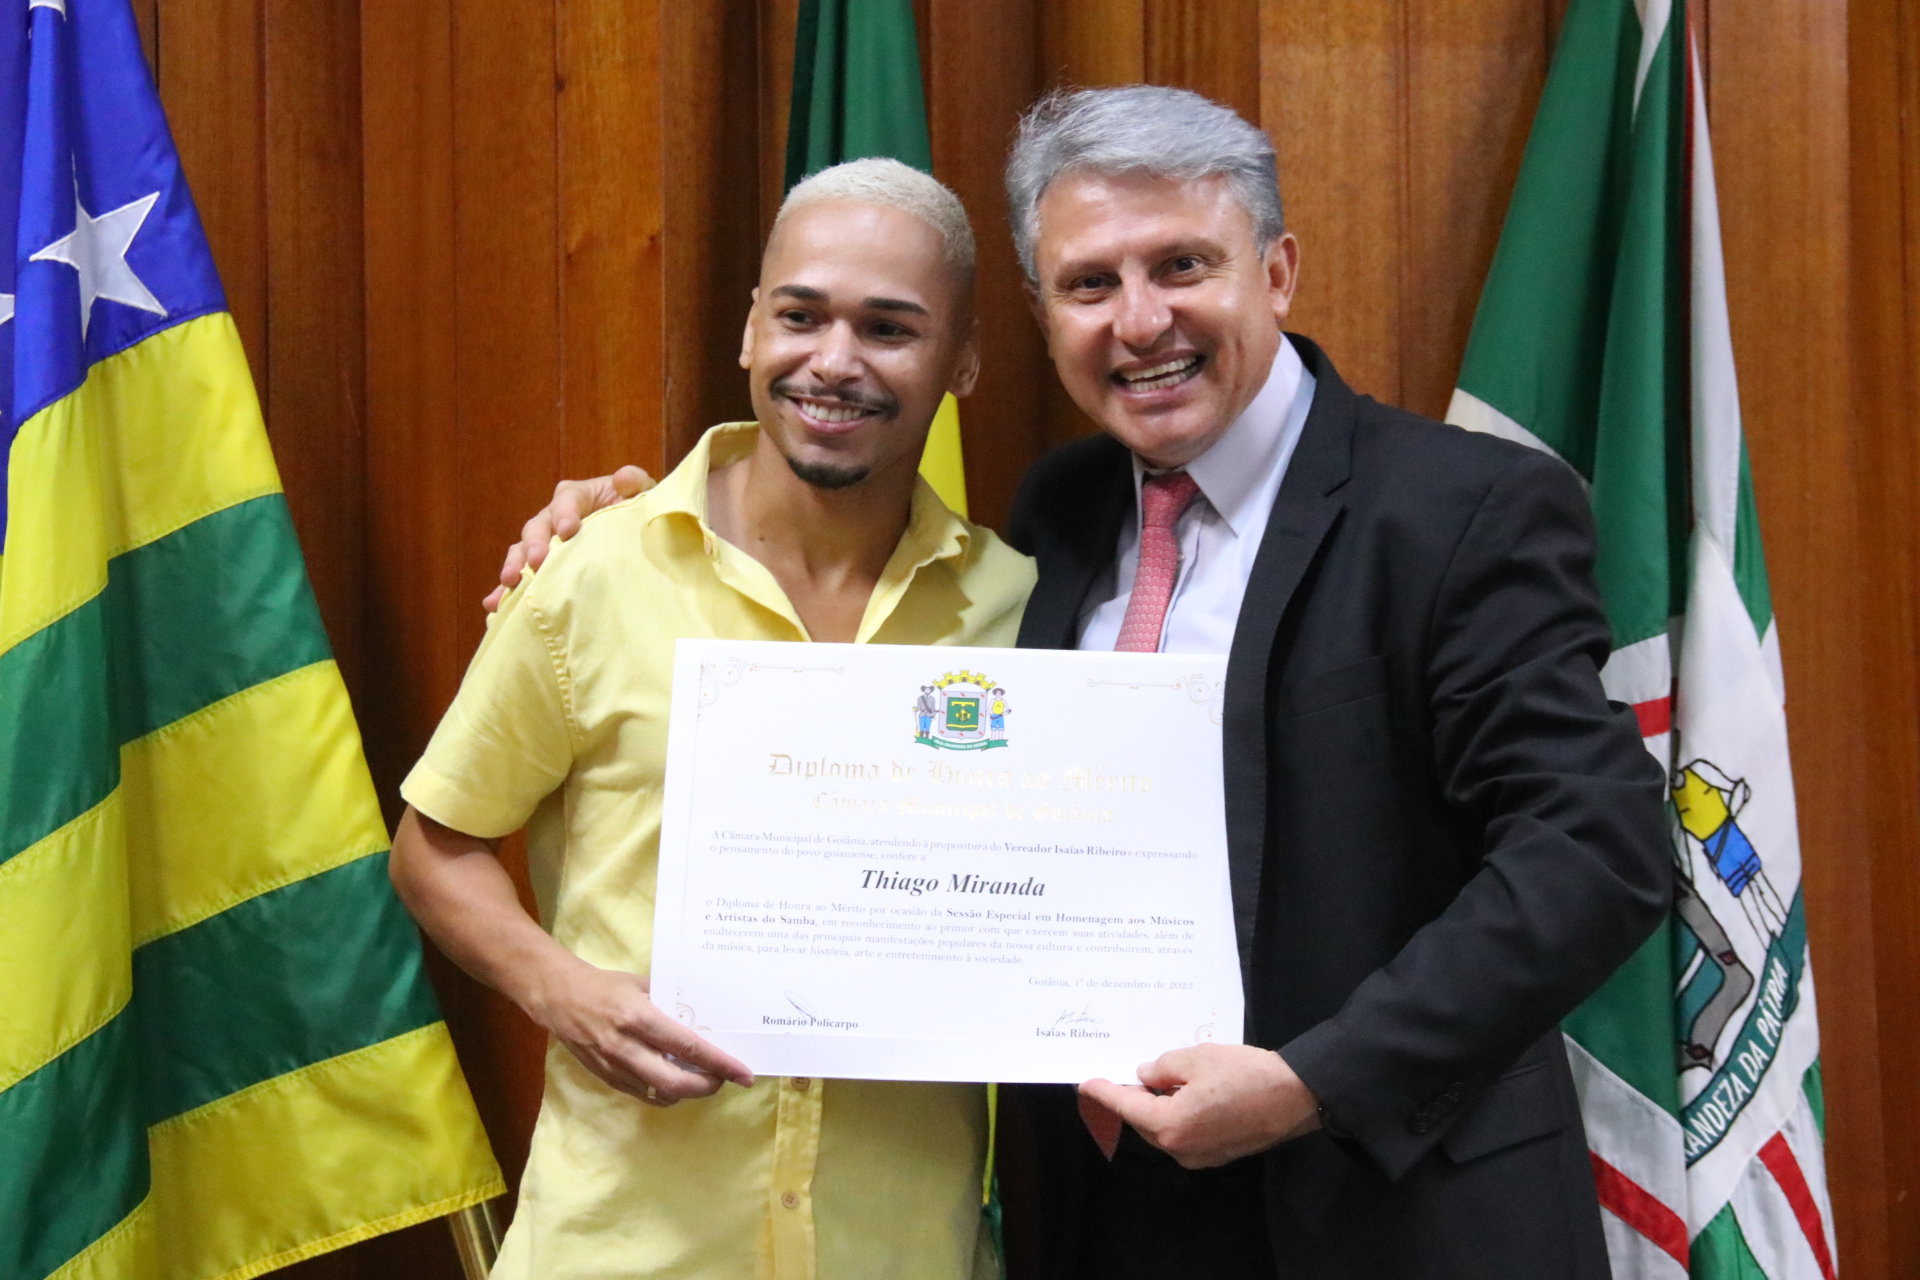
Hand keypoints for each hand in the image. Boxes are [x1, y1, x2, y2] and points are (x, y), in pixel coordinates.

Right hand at [484, 466, 654, 610]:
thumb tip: (623, 478)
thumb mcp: (642, 495)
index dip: (564, 513)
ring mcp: (545, 544)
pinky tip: (495, 606)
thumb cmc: (635, 513)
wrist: (635, 541)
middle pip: (537, 527)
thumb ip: (637, 483)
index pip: (565, 499)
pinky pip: (522, 578)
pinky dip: (507, 592)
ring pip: (522, 552)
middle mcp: (553, 518)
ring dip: (514, 566)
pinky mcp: (542, 567)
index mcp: (576, 496)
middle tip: (537, 561)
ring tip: (509, 582)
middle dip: (534, 544)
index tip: (568, 531)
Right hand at [526, 955, 752, 1104]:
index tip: (743, 1074)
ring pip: (660, 1093)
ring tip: (700, 1078)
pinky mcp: (605, 1078)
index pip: (689, 1047)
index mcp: (639, 1018)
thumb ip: (670, 1002)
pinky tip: (672, 1080)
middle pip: (676, 1083)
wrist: (559, 998)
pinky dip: (663, 1092)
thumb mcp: (642, 984)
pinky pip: (642, 1094)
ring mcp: (614, 1066)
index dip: (720, 1064)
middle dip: (706, 1086)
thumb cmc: (606, 986)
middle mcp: (627, 1047)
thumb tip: (704, 1016)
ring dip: (686, 1091)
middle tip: (723, 1079)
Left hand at [1078, 1044, 1320, 1168]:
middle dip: (1130, 1100)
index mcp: (1169, 1125)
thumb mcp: (1196, 1058)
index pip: (1125, 1108)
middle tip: (1121, 1075)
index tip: (1085, 1085)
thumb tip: (1146, 1077)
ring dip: (1154, 1107)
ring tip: (1153, 1080)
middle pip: (1142, 1122)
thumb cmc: (1246, 1075)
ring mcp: (1200, 1156)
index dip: (1104, 1094)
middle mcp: (1180, 1149)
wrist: (1297, 1098)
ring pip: (1163, 1129)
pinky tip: (1180, 1094)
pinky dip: (1175, 1115)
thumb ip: (1163, 1068)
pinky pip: (1184, 1134)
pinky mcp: (1218, 1154)